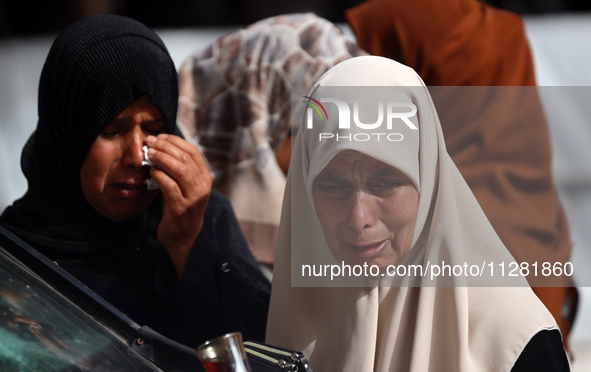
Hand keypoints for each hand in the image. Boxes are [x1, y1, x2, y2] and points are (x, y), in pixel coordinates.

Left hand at [146, 134, 211, 277]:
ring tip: (148, 153)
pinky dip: (159, 175)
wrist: (183, 236)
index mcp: (205, 178)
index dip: (176, 141)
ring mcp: (193, 198)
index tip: (160, 136)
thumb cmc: (180, 207)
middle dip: (165, 147)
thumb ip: (178, 169)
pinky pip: (169, 186)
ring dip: (162, 158)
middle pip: (186, 158)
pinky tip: (151, 171)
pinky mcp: (181, 208)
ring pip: (180, 169)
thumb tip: (161, 146)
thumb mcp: (184, 186)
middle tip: (150, 142)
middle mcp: (203, 186)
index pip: (194, 152)